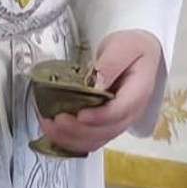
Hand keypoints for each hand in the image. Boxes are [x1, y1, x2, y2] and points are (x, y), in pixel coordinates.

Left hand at [37, 29, 163, 155]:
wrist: (137, 55)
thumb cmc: (132, 49)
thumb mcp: (124, 46)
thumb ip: (111, 63)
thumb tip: (97, 82)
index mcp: (137, 92)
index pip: (121, 112)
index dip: (99, 117)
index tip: (80, 115)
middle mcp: (129, 113)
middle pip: (105, 132)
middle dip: (77, 130)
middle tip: (55, 119)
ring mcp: (116, 121)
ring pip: (94, 140)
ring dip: (69, 138)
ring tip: (49, 124)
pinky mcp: (104, 124)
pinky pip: (87, 139)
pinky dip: (68, 138)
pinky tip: (53, 129)